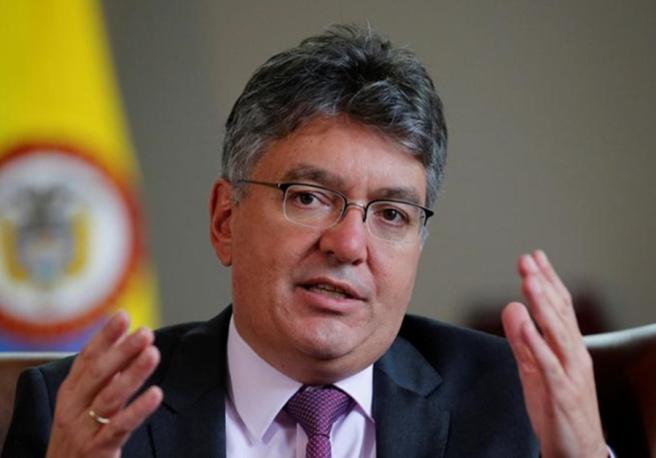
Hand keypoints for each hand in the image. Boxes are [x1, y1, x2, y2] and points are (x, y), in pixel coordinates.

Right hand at [47, 311, 162, 457]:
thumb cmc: (79, 433)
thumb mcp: (85, 401)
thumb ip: (105, 373)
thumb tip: (125, 338)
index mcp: (71, 391)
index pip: (87, 357)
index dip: (105, 336)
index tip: (124, 315)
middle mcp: (73, 407)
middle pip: (99, 373)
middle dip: (122, 350)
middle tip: (146, 332)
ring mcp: (83, 428)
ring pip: (110, 396)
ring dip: (133, 373)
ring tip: (153, 354)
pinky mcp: (97, 449)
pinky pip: (120, 426)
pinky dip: (138, 409)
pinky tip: (156, 394)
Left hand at [501, 250, 606, 457]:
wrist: (577, 451)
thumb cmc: (557, 408)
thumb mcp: (533, 368)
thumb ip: (521, 339)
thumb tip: (511, 308)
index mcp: (569, 347)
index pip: (560, 307)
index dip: (548, 280)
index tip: (535, 258)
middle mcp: (574, 355)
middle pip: (559, 313)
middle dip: (543, 284)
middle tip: (528, 260)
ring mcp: (570, 372)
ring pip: (558, 332)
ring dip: (544, 305)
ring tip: (530, 281)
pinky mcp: (561, 392)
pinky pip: (549, 365)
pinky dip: (538, 344)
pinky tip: (527, 326)